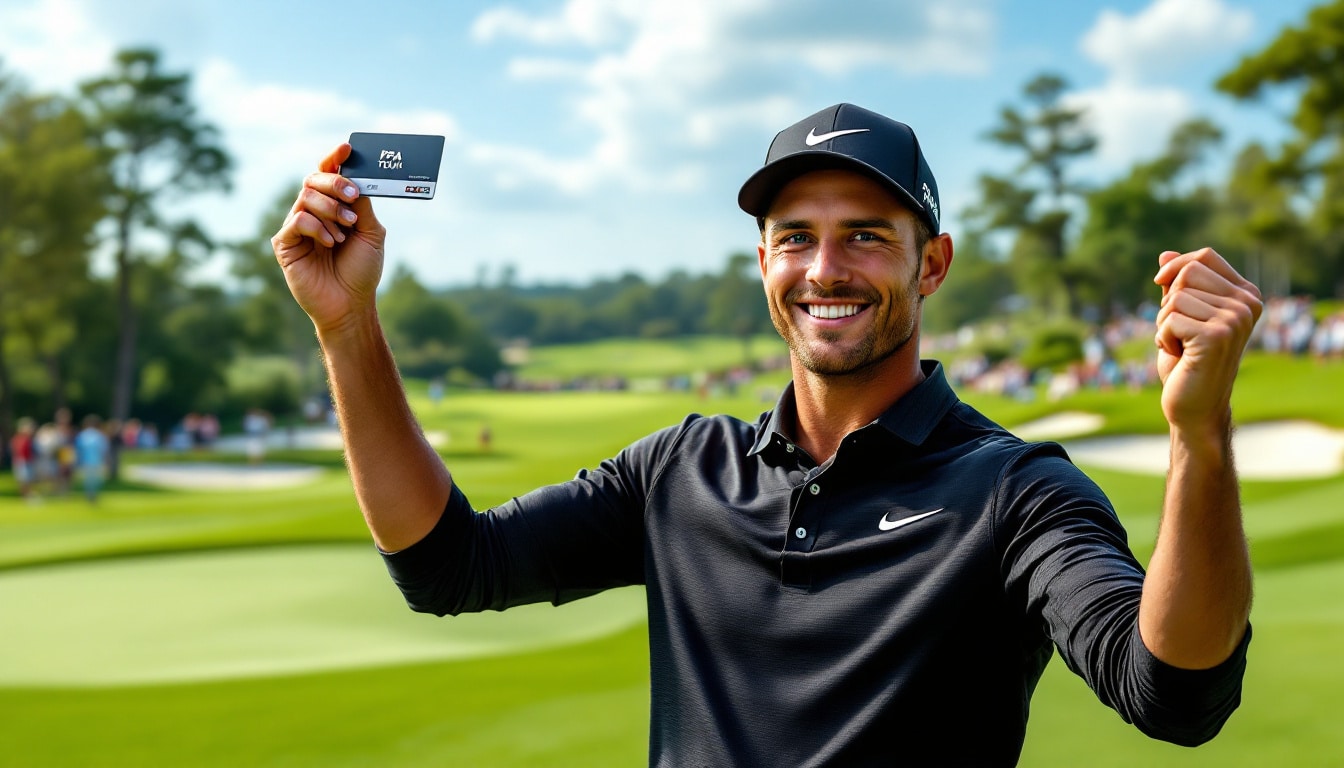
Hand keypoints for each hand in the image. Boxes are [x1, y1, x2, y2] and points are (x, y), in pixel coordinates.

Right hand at [271, 143, 385, 334]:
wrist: (351, 304)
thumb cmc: (361, 270)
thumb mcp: (370, 233)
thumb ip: (363, 205)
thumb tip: (357, 178)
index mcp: (333, 207)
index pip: (328, 175)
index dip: (335, 159)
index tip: (347, 147)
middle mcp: (312, 213)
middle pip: (313, 179)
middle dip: (335, 183)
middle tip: (353, 197)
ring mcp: (296, 228)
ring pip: (306, 197)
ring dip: (331, 210)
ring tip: (345, 232)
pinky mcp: (285, 244)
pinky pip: (297, 220)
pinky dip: (317, 227)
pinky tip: (330, 243)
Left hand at [1152, 248, 1262, 432]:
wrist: (1194, 406)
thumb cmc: (1186, 361)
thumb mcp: (1181, 317)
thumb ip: (1177, 286)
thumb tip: (1165, 254)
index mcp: (1245, 295)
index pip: (1205, 257)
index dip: (1176, 265)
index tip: (1161, 282)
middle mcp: (1247, 305)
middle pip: (1187, 273)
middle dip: (1168, 302)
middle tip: (1178, 331)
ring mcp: (1235, 320)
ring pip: (1175, 298)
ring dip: (1164, 323)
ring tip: (1181, 346)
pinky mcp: (1217, 336)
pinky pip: (1169, 319)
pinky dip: (1163, 338)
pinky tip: (1180, 356)